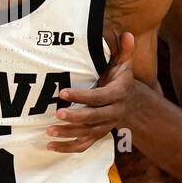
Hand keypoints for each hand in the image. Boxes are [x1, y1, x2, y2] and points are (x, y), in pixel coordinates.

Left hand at [49, 31, 137, 152]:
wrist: (132, 105)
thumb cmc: (121, 81)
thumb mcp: (124, 65)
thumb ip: (125, 51)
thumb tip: (127, 34)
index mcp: (117, 95)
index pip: (99, 97)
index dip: (82, 96)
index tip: (63, 92)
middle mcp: (112, 113)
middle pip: (93, 118)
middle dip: (75, 117)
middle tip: (57, 114)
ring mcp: (105, 126)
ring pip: (87, 134)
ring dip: (68, 133)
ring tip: (49, 131)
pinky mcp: (97, 135)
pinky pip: (83, 145)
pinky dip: (67, 148)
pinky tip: (50, 146)